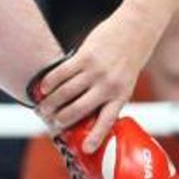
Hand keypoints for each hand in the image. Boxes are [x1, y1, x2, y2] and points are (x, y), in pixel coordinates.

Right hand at [34, 6, 161, 152]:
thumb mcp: (125, 81)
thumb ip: (109, 95)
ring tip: (43, 108)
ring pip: (66, 92)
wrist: (136, 29)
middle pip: (78, 109)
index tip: (86, 149)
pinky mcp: (85, 56)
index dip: (96, 136)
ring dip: (51, 102)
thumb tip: (87, 110)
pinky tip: (43, 87)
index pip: (106, 121)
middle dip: (61, 119)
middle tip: (51, 123)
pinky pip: (62, 72)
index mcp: (120, 95)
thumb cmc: (129, 57)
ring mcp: (96, 71)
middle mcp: (108, 86)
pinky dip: (50, 82)